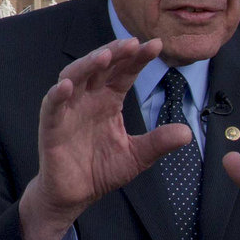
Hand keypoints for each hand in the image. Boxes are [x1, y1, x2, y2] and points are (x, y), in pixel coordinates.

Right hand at [19, 38, 193, 239]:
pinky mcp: (51, 125)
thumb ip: (158, 142)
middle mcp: (88, 98)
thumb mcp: (136, 156)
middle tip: (132, 44)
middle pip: (99, 67)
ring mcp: (68, 109)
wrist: (75, 195)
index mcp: (109, 100)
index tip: (156, 46)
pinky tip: (67, 86)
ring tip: (104, 56)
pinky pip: (52, 105)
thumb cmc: (101, 170)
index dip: (138, 59)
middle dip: (115, 53)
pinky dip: (57, 94)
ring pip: (75, 77)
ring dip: (87, 65)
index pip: (124, 72)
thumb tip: (188, 133)